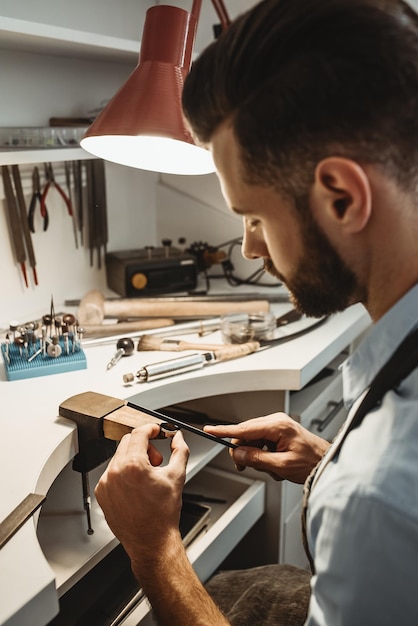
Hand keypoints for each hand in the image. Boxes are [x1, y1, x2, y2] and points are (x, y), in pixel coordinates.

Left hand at [95, 423, 188, 560]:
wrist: (151, 541)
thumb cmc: (163, 514)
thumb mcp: (177, 476)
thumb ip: (180, 450)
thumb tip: (178, 436)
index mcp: (134, 466)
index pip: (139, 433)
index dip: (151, 429)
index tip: (157, 430)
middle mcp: (116, 472)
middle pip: (128, 442)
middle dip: (145, 445)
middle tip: (157, 460)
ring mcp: (106, 483)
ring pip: (119, 456)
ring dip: (134, 459)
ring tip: (147, 478)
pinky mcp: (101, 493)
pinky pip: (112, 472)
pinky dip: (124, 473)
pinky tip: (136, 488)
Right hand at [204, 413, 329, 483]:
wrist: (327, 463)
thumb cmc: (312, 462)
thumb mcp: (281, 465)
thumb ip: (256, 459)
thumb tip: (237, 453)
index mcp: (277, 425)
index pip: (244, 428)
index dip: (224, 431)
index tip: (209, 431)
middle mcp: (276, 422)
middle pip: (246, 434)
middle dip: (244, 452)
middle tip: (245, 466)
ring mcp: (278, 426)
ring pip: (253, 441)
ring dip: (257, 457)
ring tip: (272, 468)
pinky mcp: (279, 433)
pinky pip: (262, 443)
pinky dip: (264, 456)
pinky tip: (275, 465)